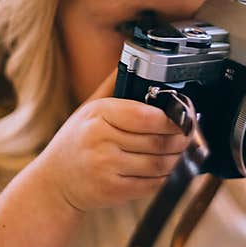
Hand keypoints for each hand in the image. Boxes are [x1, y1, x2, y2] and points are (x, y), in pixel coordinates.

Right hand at [35, 68, 190, 212]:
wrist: (55, 182)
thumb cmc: (76, 142)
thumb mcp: (88, 109)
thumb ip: (112, 85)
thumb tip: (132, 56)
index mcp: (97, 115)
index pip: (146, 115)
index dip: (172, 119)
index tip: (184, 118)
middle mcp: (100, 140)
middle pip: (157, 140)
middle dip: (180, 140)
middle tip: (189, 136)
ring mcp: (106, 167)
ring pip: (158, 163)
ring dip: (177, 159)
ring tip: (181, 152)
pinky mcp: (113, 190)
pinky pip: (152, 184)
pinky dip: (166, 178)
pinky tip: (168, 170)